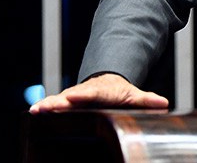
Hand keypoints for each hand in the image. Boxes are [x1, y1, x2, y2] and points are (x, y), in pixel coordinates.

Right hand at [28, 73, 168, 113]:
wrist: (108, 83)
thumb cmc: (120, 92)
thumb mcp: (134, 95)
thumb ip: (147, 100)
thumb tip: (163, 103)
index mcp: (103, 90)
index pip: (93, 93)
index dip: (82, 96)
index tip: (71, 96)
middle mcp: (87, 91)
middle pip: (72, 96)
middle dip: (59, 101)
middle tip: (45, 106)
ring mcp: (76, 95)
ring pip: (61, 99)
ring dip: (48, 104)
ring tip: (35, 110)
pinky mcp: (68, 101)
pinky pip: (56, 104)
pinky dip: (45, 107)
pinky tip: (33, 113)